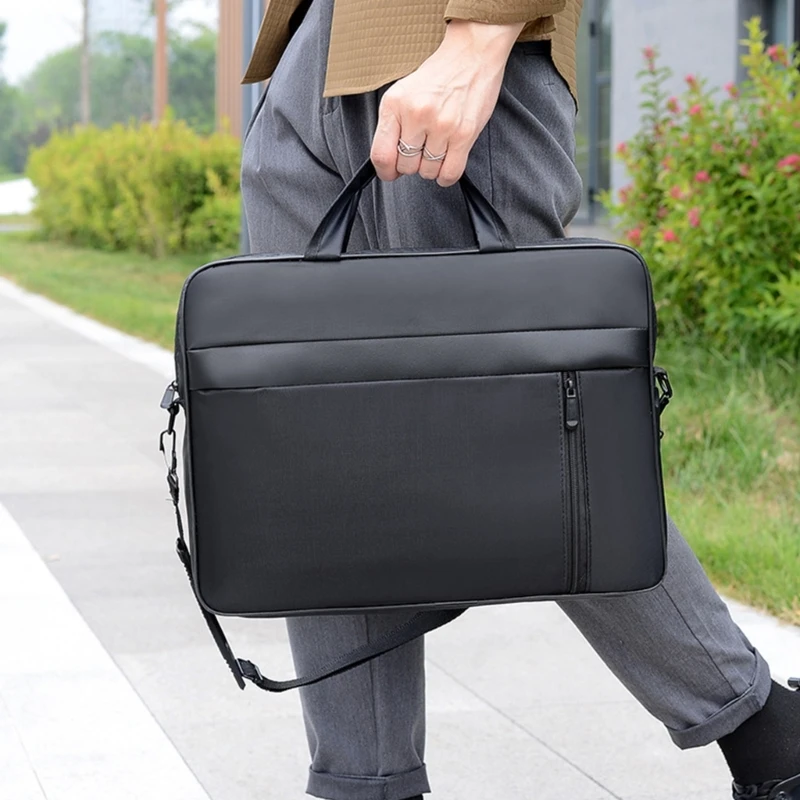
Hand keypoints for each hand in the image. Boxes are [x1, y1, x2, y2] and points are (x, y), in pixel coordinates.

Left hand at [370, 19, 524, 186]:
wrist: (471, 55)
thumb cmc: (437, 76)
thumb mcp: (402, 94)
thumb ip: (392, 126)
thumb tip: (388, 162)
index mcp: (395, 104)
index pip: (381, 155)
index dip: (385, 171)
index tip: (390, 172)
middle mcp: (416, 114)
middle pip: (406, 166)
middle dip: (412, 164)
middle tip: (420, 149)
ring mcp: (441, 125)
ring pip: (427, 171)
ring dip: (431, 167)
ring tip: (436, 148)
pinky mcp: (464, 134)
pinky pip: (450, 173)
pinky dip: (445, 176)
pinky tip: (446, 163)